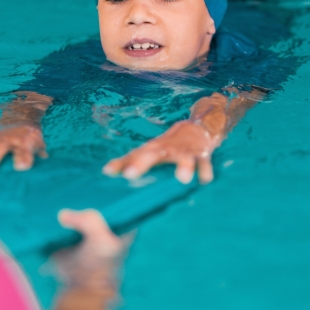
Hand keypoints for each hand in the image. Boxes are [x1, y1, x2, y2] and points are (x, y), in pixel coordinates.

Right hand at [0, 125, 46, 170]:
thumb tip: (45, 181)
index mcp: (25, 143)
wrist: (23, 123)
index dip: (23, 158)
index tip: (21, 168)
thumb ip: (40, 163)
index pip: (25, 150)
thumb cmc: (31, 144)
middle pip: (0, 145)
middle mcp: (7, 139)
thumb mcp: (40, 150)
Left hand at [103, 121, 219, 183]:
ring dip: (183, 167)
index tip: (108, 172)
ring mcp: (184, 151)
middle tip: (130, 175)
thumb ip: (130, 162)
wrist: (196, 129)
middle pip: (152, 155)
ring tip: (182, 179)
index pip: (133, 156)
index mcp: (151, 150)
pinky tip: (204, 180)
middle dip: (141, 164)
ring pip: (183, 158)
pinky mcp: (201, 154)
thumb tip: (105, 172)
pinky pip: (203, 162)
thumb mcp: (149, 152)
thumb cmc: (167, 146)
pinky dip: (204, 171)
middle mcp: (165, 149)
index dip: (120, 163)